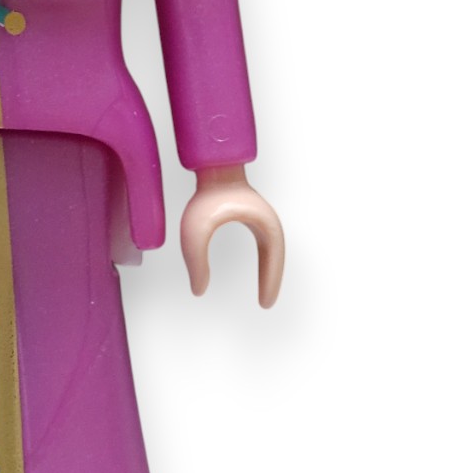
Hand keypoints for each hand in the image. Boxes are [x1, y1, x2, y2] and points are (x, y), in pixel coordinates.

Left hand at [179, 164, 284, 307]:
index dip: (270, 282)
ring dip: (270, 272)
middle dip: (272, 281)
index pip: (273, 259)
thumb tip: (198, 291)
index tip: (265, 304)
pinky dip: (266, 262)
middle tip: (266, 305)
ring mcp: (262, 219)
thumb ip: (195, 261)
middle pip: (276, 258)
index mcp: (263, 224)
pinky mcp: (253, 217)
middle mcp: (267, 221)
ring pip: (273, 252)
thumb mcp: (195, 232)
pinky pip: (265, 246)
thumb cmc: (205, 196)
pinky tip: (260, 274)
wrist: (211, 167)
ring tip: (265, 295)